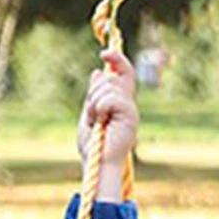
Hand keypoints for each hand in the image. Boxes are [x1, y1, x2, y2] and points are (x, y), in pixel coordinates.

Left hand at [77, 50, 138, 171]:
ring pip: (109, 87)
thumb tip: (96, 72)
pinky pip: (111, 99)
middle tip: (91, 114)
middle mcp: (128, 103)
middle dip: (94, 92)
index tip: (103, 53)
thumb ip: (93, 95)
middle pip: (111, 78)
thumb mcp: (88, 115)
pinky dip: (99, 108)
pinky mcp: (130, 115)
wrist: (97, 164)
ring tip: (96, 122)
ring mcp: (130, 109)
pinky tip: (100, 121)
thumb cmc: (92, 146)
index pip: (123, 73)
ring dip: (94, 103)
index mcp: (119, 103)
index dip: (116, 59)